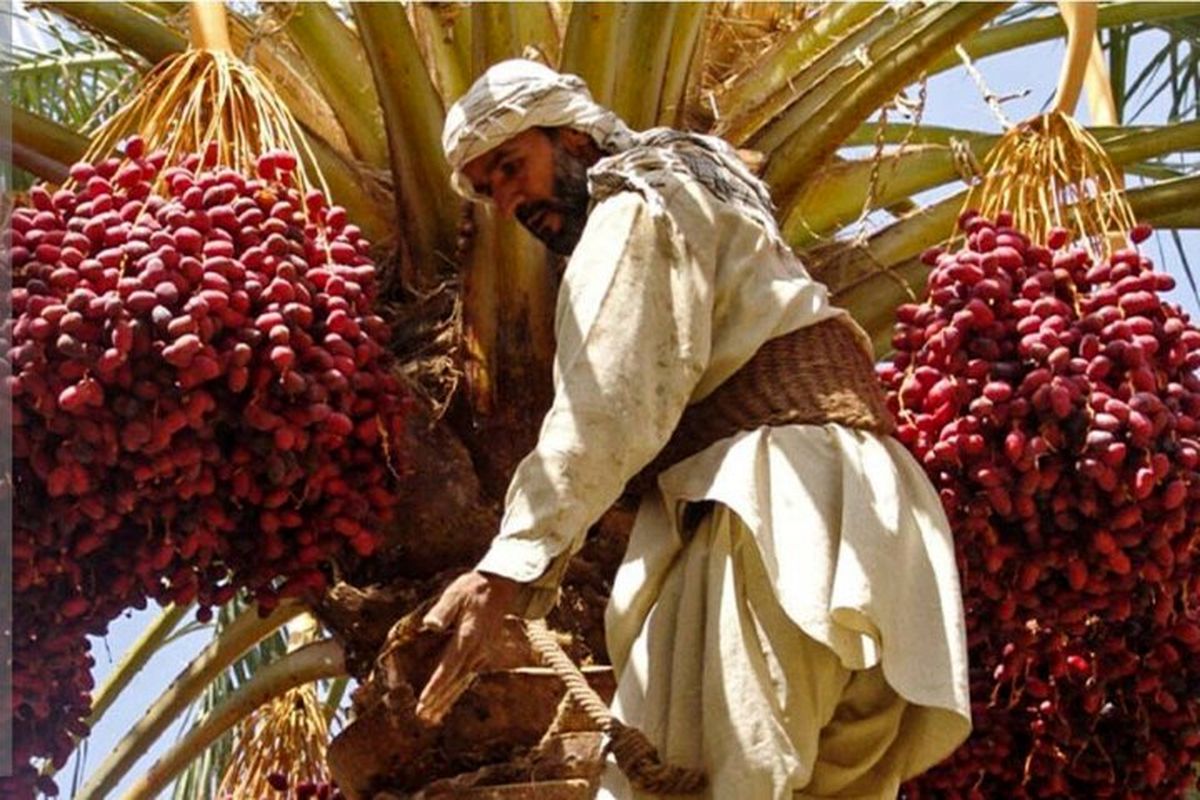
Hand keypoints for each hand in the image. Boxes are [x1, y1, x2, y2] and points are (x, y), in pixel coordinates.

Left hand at [415, 570, 520, 724]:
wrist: (500, 587)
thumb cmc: (472, 589)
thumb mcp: (455, 593)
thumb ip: (442, 610)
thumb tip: (430, 624)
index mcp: (468, 636)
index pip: (449, 666)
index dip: (436, 684)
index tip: (424, 700)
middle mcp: (477, 649)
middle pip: (456, 680)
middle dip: (439, 700)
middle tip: (422, 716)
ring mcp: (482, 653)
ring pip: (462, 682)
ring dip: (446, 700)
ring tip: (431, 718)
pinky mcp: (483, 654)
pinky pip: (467, 676)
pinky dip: (455, 691)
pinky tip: (446, 702)